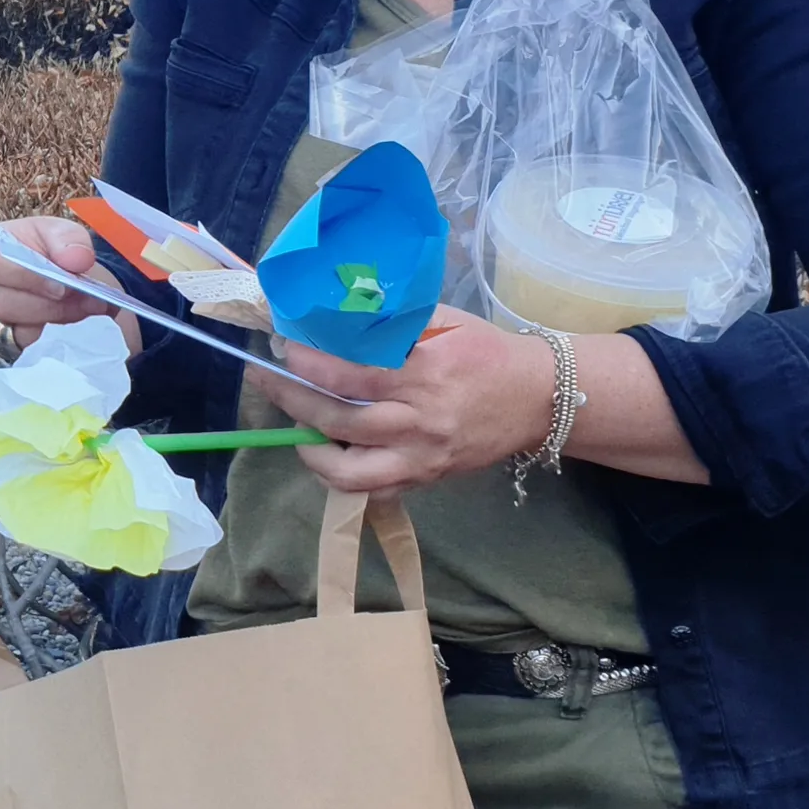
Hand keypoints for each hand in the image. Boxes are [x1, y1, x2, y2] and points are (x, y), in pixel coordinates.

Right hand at [0, 216, 118, 356]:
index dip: (26, 276)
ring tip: (82, 311)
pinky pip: (20, 350)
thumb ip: (69, 239)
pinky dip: (47, 341)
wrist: (54, 274)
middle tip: (85, 302)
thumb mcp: (61, 234)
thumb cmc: (49, 250)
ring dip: (51, 324)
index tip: (62, 287)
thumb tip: (77, 259)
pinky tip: (66, 326)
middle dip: (45, 306)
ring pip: (10, 331)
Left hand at [283, 308, 580, 495]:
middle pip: (341, 420)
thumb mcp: (444, 321)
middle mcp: (422, 421)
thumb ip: (392, 322)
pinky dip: (341, 477)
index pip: (353, 374)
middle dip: (294, 401)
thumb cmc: (486, 351)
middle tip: (268, 381)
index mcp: (427, 373)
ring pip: (350, 471)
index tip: (283, 349)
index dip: (309, 365)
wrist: (540, 398)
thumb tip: (332, 316)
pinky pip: (373, 491)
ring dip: (310, 450)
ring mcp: (423, 457)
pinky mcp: (427, 480)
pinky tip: (327, 453)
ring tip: (295, 427)